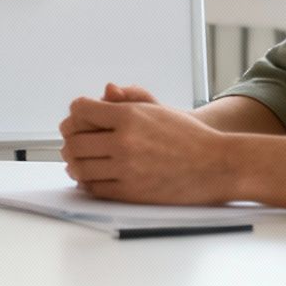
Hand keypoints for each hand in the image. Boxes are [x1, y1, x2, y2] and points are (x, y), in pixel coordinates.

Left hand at [58, 86, 239, 204]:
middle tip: (71, 142)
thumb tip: (104, 93)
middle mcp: (125, 141)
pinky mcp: (130, 192)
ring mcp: (126, 169)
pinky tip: (91, 176)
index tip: (77, 117)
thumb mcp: (158, 109)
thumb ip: (129, 98)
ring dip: (74, 163)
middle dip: (69, 140)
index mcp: (130, 116)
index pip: (81, 110)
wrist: (216, 166)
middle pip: (75, 141)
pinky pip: (95, 188)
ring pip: (80, 167)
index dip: (76, 113)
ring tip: (77, 160)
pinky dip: (88, 182)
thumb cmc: (188, 136)